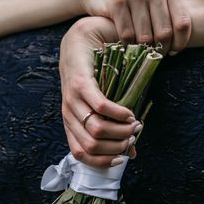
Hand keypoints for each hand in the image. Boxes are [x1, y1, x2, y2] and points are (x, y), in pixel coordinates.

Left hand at [60, 17, 138, 168]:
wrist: (81, 41)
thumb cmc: (94, 76)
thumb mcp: (100, 106)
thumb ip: (112, 128)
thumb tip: (131, 152)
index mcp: (71, 124)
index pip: (81, 154)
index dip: (102, 162)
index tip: (121, 157)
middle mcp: (68, 115)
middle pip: (91, 145)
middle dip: (116, 146)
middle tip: (132, 137)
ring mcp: (73, 100)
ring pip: (96, 129)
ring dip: (120, 131)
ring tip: (134, 124)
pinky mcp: (81, 84)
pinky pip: (100, 107)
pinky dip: (118, 114)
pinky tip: (128, 112)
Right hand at [78, 0, 203, 53]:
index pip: (183, 24)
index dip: (181, 43)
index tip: (175, 51)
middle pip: (165, 34)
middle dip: (162, 49)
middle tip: (157, 53)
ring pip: (146, 38)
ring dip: (144, 49)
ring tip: (143, 49)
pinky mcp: (117, 3)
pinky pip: (128, 36)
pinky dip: (128, 45)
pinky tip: (128, 43)